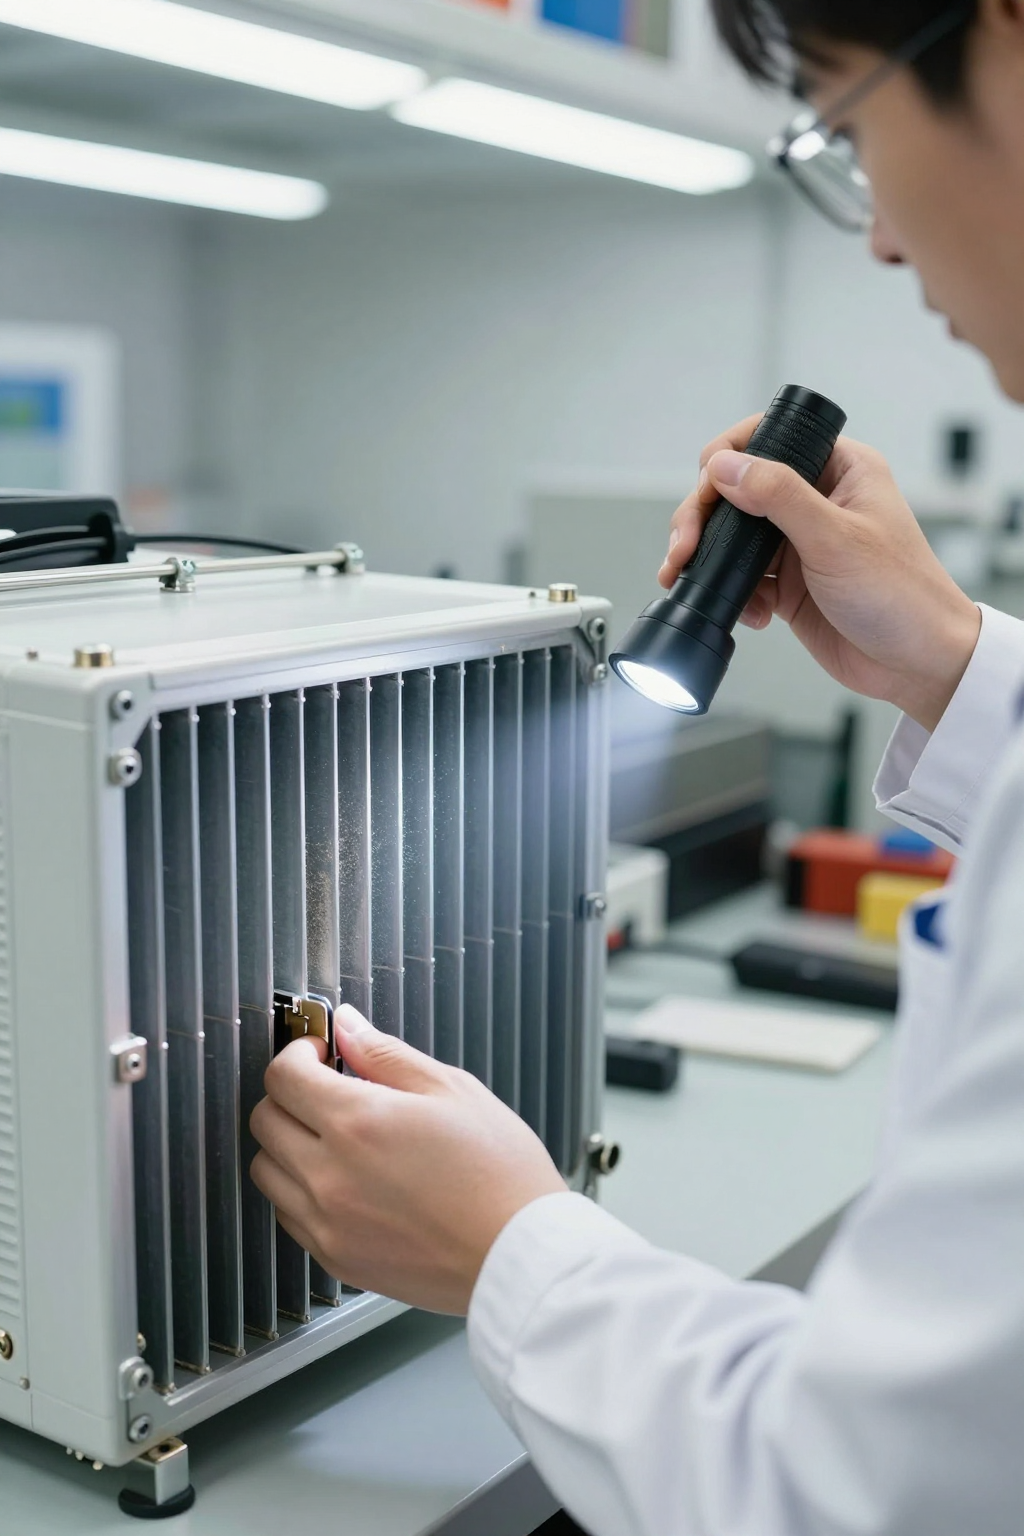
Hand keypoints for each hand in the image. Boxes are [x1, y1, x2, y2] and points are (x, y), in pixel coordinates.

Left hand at [249, 1007, 565, 1314]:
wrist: (521, 1256)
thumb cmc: (500, 1175)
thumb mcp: (453, 1090)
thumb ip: (387, 1055)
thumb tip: (349, 1027)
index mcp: (358, 1122)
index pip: (284, 1076)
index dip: (298, 1054)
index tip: (320, 1053)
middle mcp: (329, 1174)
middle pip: (265, 1120)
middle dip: (289, 1094)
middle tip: (326, 1089)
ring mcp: (327, 1222)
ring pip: (267, 1170)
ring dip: (289, 1143)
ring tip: (334, 1137)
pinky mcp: (336, 1258)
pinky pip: (289, 1215)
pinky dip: (301, 1190)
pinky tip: (343, 1179)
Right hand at [658, 416, 981, 732]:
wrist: (918, 663)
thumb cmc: (902, 595)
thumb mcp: (835, 538)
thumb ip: (778, 496)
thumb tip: (726, 465)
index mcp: (839, 469)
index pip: (768, 438)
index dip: (728, 457)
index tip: (707, 487)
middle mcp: (816, 500)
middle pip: (738, 489)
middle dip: (703, 517)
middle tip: (684, 547)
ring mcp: (800, 543)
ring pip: (732, 535)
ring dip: (706, 556)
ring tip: (686, 577)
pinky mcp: (790, 584)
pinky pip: (742, 578)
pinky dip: (731, 593)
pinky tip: (747, 612)